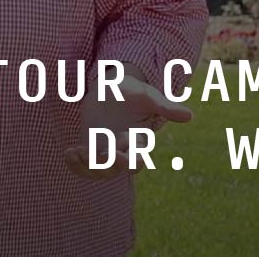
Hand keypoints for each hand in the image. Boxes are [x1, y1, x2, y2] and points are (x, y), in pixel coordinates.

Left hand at [64, 64, 192, 178]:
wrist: (112, 87)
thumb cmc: (133, 91)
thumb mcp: (148, 96)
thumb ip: (166, 107)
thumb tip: (190, 115)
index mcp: (138, 142)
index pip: (136, 162)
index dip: (128, 159)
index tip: (117, 145)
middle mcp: (122, 151)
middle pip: (117, 171)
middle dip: (106, 166)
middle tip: (93, 153)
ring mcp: (105, 151)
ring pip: (98, 172)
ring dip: (85, 167)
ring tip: (74, 152)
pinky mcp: (90, 147)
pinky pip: (83, 166)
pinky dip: (75, 165)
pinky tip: (68, 152)